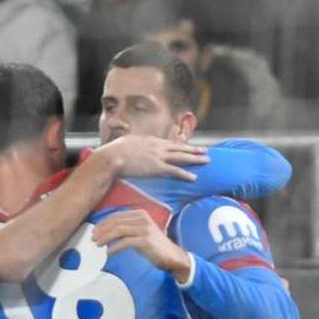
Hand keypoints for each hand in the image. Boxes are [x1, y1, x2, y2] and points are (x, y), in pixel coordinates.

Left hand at [91, 209, 192, 276]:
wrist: (172, 256)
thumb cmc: (153, 246)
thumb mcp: (140, 232)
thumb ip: (127, 228)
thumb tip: (106, 232)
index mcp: (140, 214)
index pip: (117, 216)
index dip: (103, 223)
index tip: (95, 231)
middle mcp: (142, 218)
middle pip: (116, 222)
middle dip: (102, 230)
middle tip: (93, 239)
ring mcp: (144, 229)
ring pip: (118, 230)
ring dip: (106, 238)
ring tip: (98, 245)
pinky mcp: (145, 240)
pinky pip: (125, 242)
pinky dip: (114, 247)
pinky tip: (109, 252)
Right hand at [92, 134, 208, 181]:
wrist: (112, 157)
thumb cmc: (113, 152)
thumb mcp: (124, 142)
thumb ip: (130, 142)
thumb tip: (127, 144)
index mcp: (149, 140)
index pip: (168, 143)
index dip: (179, 145)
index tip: (186, 147)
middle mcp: (157, 146)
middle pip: (179, 147)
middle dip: (193, 149)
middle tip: (204, 150)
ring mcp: (158, 156)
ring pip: (181, 157)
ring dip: (195, 159)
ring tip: (206, 160)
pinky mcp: (157, 167)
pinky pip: (175, 171)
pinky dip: (185, 174)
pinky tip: (194, 177)